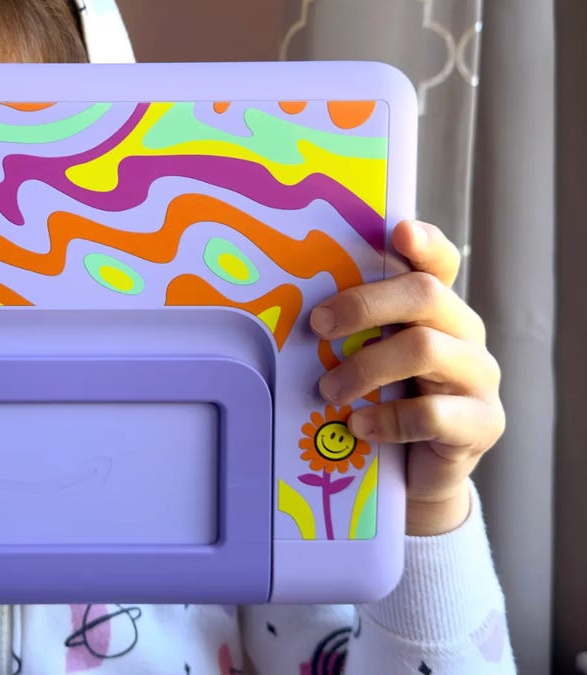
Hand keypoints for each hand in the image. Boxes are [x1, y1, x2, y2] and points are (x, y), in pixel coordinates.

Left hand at [309, 220, 504, 535]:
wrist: (413, 478)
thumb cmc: (381, 406)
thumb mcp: (364, 362)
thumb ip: (349, 334)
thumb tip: (293, 313)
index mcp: (437, 311)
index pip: (439, 264)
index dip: (424, 243)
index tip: (398, 231)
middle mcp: (465, 335)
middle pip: (425, 295)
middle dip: (365, 305)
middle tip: (318, 326)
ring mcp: (479, 378)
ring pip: (426, 349)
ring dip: (366, 367)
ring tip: (329, 390)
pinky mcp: (482, 424)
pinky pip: (432, 412)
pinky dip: (386, 419)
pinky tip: (358, 427)